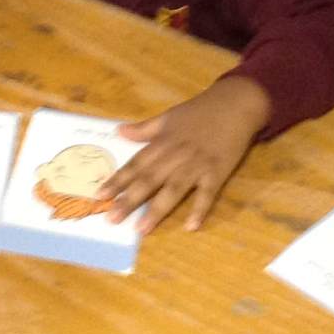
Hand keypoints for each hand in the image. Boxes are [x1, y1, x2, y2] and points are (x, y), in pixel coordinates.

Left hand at [103, 76, 270, 233]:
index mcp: (161, 143)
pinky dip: (199, 209)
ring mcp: (196, 165)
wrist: (234, 104)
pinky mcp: (217, 172)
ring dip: (156, 210)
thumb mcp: (168, 117)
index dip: (117, 180)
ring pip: (173, 190)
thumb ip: (143, 128)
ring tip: (141, 229)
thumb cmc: (198, 112)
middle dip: (129, 200)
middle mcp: (175, 156)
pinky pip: (207, 194)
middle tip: (112, 218)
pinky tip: (190, 226)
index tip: (99, 195)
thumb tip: (118, 131)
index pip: (135, 164)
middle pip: (149, 180)